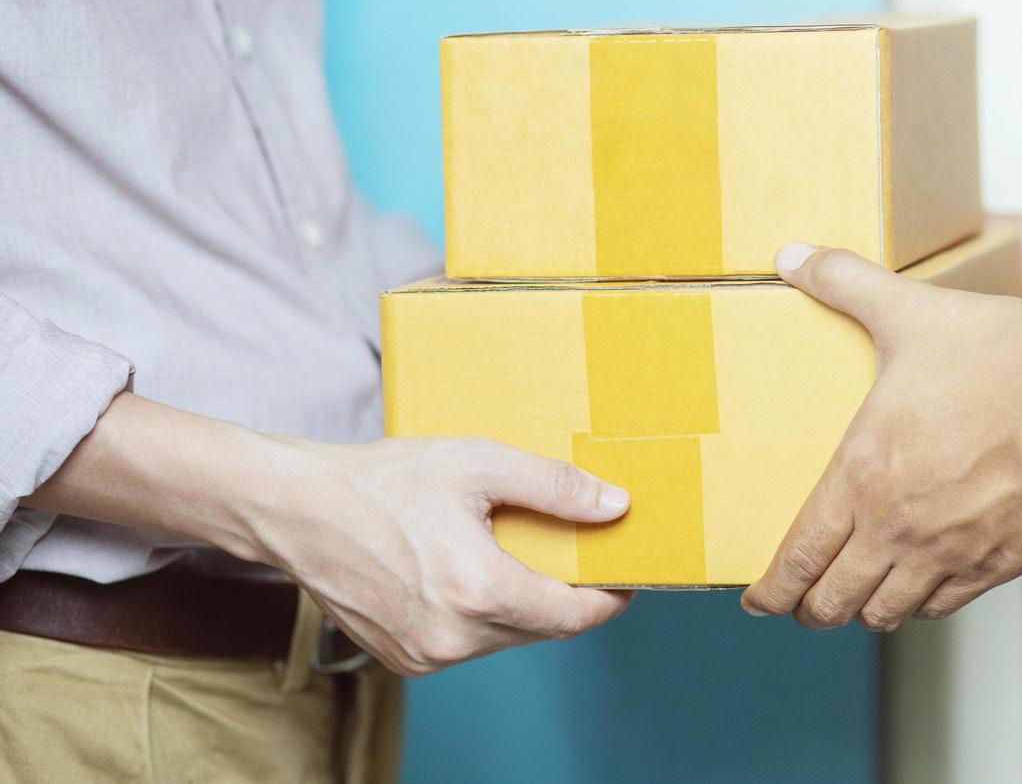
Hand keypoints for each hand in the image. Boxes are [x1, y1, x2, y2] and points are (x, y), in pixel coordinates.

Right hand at [257, 435, 634, 673]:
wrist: (297, 509)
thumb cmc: (385, 480)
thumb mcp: (479, 464)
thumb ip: (555, 487)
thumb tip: (615, 506)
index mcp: (478, 591)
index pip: (574, 616)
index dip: (609, 597)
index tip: (624, 573)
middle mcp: (453, 637)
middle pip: (542, 627)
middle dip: (564, 592)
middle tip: (571, 549)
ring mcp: (426, 654)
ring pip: (505, 636)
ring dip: (521, 602)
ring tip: (509, 551)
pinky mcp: (404, 659)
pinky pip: (468, 643)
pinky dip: (481, 613)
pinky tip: (465, 570)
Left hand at [740, 244, 1021, 631]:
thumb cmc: (1000, 354)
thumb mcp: (908, 309)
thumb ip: (842, 282)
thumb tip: (789, 254)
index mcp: (861, 477)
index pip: (797, 558)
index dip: (770, 590)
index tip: (756, 601)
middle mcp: (897, 529)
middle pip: (831, 602)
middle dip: (807, 607)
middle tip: (800, 601)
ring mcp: (950, 553)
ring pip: (885, 613)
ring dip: (861, 609)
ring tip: (854, 596)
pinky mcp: (1000, 563)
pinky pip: (943, 606)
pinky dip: (919, 604)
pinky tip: (917, 585)